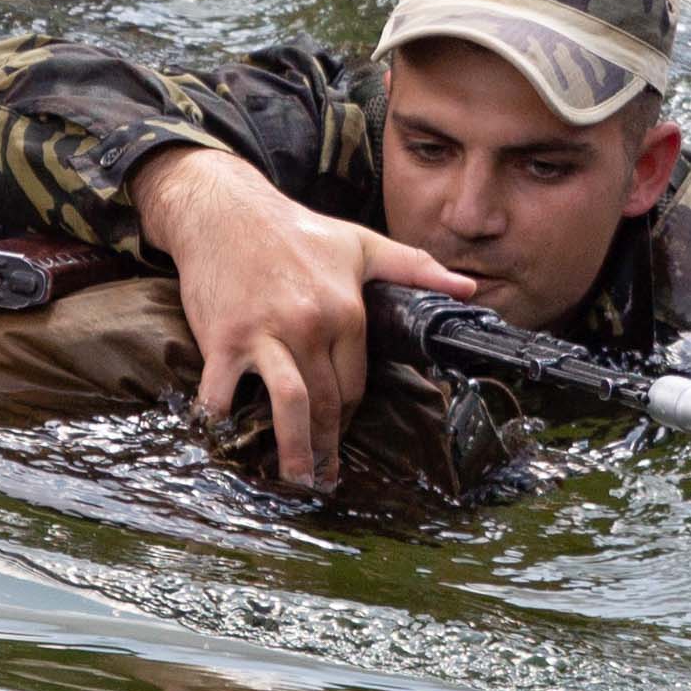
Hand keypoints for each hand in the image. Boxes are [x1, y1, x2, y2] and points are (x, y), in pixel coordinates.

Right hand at [132, 147, 474, 489]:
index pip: (356, 383)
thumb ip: (416, 269)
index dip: (351, 415)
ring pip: (291, 405)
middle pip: (328, 402)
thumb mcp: (362, 244)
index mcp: (346, 311)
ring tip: (298, 480)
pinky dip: (222, 423)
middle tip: (325, 479)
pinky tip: (225, 442)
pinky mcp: (223, 339)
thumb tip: (468, 289)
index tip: (342, 436)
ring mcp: (265, 334)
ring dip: (297, 450)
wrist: (225, 211)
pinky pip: (223, 394)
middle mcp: (311, 325)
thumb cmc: (295, 229)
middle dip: (329, 446)